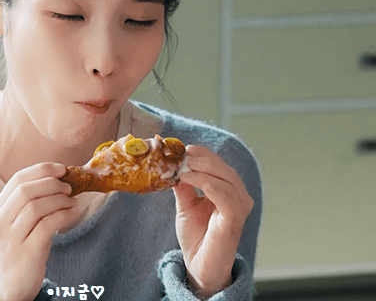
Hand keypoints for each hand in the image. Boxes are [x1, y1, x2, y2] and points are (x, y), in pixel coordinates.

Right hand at [0, 163, 79, 300]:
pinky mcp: (27, 252)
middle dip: (52, 184)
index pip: (18, 178)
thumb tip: (60, 178)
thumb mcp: (18, 221)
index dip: (42, 169)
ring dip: (60, 200)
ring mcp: (11, 237)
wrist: (11, 286)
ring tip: (73, 202)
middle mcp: (0, 220)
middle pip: (26, 190)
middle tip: (69, 187)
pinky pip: (47, 225)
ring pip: (36, 206)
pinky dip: (64, 215)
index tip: (62, 169)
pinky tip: (73, 213)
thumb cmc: (21, 247)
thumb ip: (31, 200)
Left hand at [172, 145, 253, 298]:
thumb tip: (174, 164)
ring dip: (201, 169)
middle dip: (203, 158)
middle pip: (224, 169)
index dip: (204, 154)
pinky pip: (223, 195)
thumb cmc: (196, 236)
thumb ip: (184, 185)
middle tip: (183, 155)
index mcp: (230, 191)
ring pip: (225, 178)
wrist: (198, 265)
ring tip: (181, 168)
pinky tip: (187, 178)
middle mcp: (239, 197)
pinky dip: (205, 182)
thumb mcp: (186, 204)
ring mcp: (239, 208)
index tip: (185, 148)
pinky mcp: (234, 219)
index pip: (221, 165)